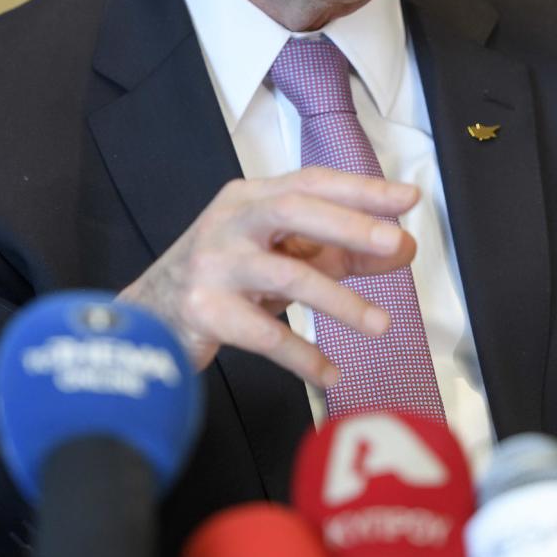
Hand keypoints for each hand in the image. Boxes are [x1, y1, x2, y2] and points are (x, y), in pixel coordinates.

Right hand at [119, 166, 417, 384]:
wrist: (149, 319)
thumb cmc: (226, 280)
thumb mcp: (283, 258)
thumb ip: (341, 251)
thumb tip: (404, 249)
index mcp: (250, 199)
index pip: (311, 183)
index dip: (361, 189)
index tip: (408, 199)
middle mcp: (229, 222)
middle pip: (293, 210)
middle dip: (349, 224)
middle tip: (394, 242)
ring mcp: (213, 264)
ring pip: (284, 275)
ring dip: (338, 301)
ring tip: (380, 325)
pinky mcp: (203, 310)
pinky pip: (264, 334)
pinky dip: (302, 356)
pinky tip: (330, 374)